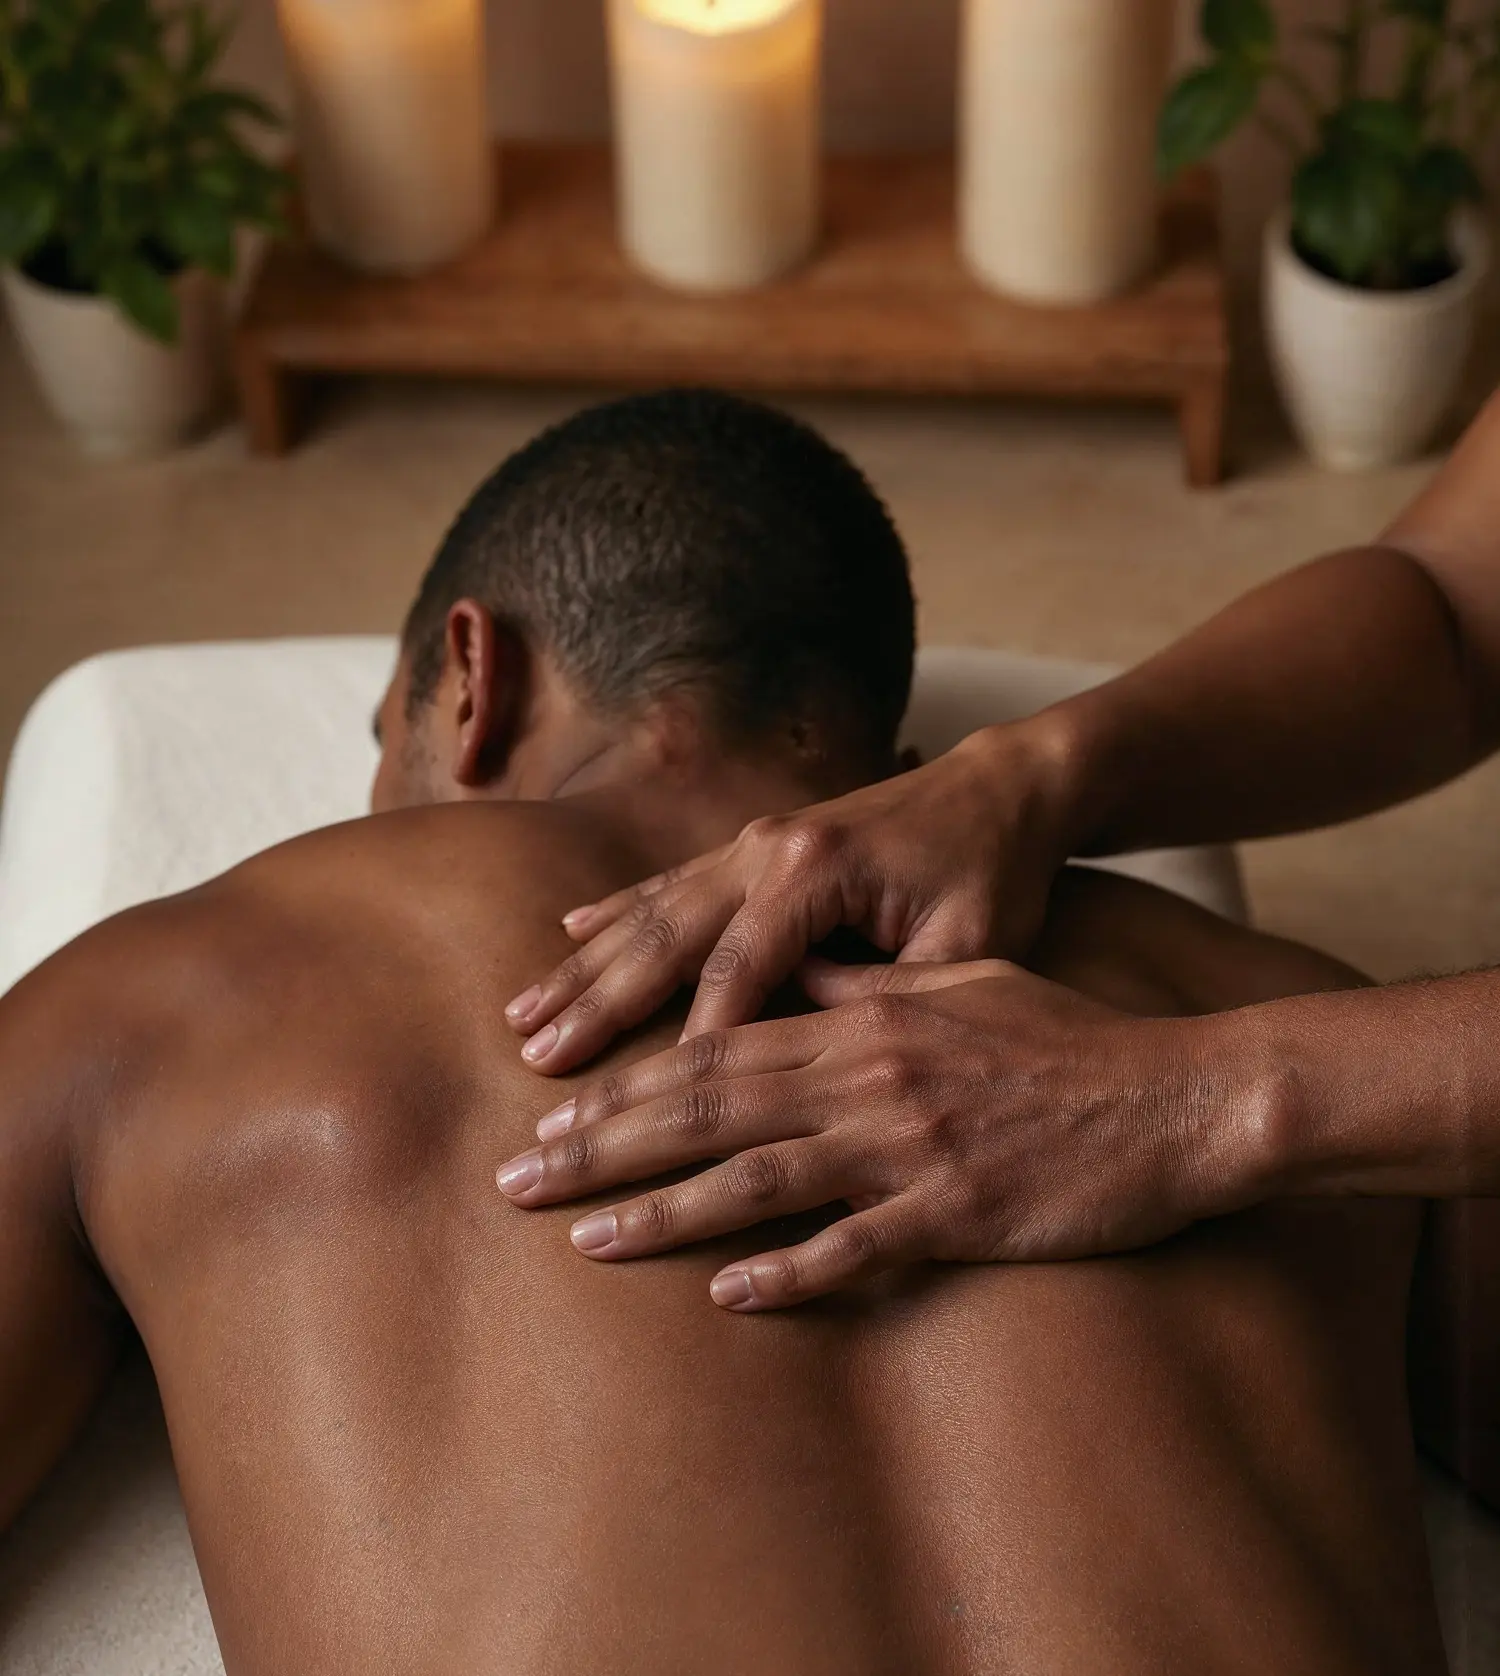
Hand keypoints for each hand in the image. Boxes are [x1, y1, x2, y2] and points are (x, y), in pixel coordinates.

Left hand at [496, 959, 1266, 1310]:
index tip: (554, 1114)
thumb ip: (865, 988)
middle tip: (521, 1177)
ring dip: (665, 1208)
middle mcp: (868, 1076)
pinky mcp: (958, 1209)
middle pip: (709, 1109)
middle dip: (606, 1143)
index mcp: (860, 1021)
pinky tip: (727, 1294)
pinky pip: (857, 1246)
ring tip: (586, 1237)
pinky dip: (789, 1270)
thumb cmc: (1067, 1038)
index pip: (714, 1051)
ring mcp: (910, 1145)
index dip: (625, 1085)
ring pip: (759, 1175)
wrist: (1174, 1094)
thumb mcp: (961, 986)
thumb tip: (789, 980)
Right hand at [504, 718, 1081, 1073]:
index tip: (644, 1108)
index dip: (692, 1040)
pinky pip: (669, 885)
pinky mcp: (754, 847)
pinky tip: (568, 934)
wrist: (1000, 790)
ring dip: (586, 966)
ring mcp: (754, 843)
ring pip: (651, 912)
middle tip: (536, 1062)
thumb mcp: (967, 946)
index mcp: (817, 870)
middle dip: (599, 1004)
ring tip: (524, 1016)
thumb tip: (823, 1068)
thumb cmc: (992, 874)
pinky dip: (615, 914)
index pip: (738, 970)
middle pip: (666, 937)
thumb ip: (892, 998)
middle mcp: (769, 850)